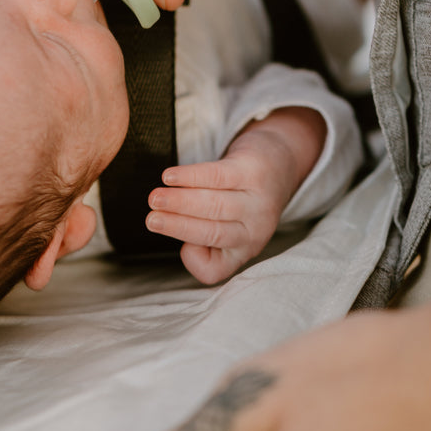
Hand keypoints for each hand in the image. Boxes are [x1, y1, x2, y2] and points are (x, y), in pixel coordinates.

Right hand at [146, 106, 323, 283]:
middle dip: (178, 226)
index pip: (216, 268)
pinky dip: (191, 176)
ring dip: (180, 201)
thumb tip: (177, 232)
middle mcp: (255, 230)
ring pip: (214, 205)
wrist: (278, 162)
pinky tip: (170, 176)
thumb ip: (204, 236)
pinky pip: (218, 175)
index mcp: (243, 248)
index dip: (194, 261)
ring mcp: (257, 200)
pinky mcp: (253, 171)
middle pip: (212, 232)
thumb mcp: (231, 226)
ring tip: (154, 198)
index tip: (179, 246)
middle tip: (151, 220)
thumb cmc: (242, 197)